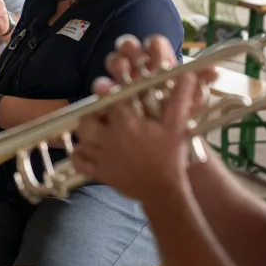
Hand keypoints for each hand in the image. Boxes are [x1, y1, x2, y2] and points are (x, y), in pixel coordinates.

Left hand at [71, 72, 197, 201]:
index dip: (109, 94)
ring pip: (82, 138)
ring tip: (96, 127)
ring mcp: (102, 157)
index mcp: (127, 124)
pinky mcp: (99, 173)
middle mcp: (110, 138)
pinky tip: (86, 149)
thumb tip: (187, 74)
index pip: (109, 101)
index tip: (112, 93)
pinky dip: (78, 155)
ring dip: (85, 131)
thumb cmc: (171, 157)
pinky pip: (79, 162)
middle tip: (101, 113)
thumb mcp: (176, 127)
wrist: (165, 191)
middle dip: (92, 113)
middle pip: (87, 119)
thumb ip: (179, 99)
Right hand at [107, 34, 217, 117]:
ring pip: (114, 62)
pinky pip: (103, 88)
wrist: (166, 146)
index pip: (155, 44)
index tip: (153, 49)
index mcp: (160, 64)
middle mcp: (140, 67)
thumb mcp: (192, 101)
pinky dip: (103, 89)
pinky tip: (105, 94)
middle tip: (131, 60)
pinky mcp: (109, 97)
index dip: (153, 44)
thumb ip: (201, 83)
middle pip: (129, 47)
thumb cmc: (180, 118)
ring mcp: (122, 80)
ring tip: (117, 75)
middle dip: (128, 49)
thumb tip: (215, 70)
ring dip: (115, 65)